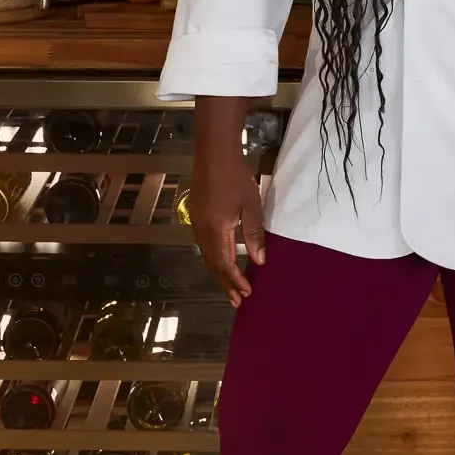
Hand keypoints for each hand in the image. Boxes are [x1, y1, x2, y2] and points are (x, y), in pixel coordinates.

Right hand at [190, 145, 264, 307]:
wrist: (214, 154)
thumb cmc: (236, 178)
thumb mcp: (251, 207)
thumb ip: (254, 235)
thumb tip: (259, 261)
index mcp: (216, 231)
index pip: (225, 264)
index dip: (235, 281)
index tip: (247, 294)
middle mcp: (202, 231)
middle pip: (213, 265)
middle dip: (225, 283)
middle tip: (237, 301)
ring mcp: (196, 223)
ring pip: (206, 256)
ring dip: (218, 273)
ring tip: (229, 286)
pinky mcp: (195, 216)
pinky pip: (203, 246)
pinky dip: (213, 259)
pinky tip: (220, 261)